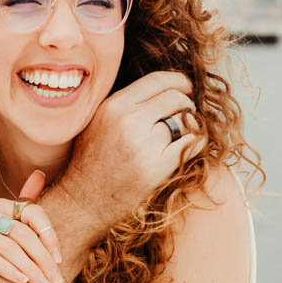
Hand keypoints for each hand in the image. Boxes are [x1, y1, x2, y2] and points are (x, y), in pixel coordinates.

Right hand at [0, 171, 62, 282]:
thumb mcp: (11, 236)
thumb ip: (26, 211)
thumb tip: (40, 173)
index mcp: (1, 207)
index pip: (33, 212)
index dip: (49, 235)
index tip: (60, 260)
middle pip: (22, 233)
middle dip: (42, 259)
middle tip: (55, 281)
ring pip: (7, 246)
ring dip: (29, 269)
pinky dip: (7, 269)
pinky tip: (20, 281)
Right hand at [59, 71, 203, 234]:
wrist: (83, 202)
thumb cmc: (90, 163)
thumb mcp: (98, 122)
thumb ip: (125, 104)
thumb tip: (161, 90)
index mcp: (113, 106)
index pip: (157, 80)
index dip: (178, 81)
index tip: (187, 87)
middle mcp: (128, 121)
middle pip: (175, 98)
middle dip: (187, 104)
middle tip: (187, 113)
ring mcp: (144, 145)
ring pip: (185, 120)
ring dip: (191, 125)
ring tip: (184, 133)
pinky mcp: (158, 167)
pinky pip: (193, 143)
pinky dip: (197, 142)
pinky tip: (190, 146)